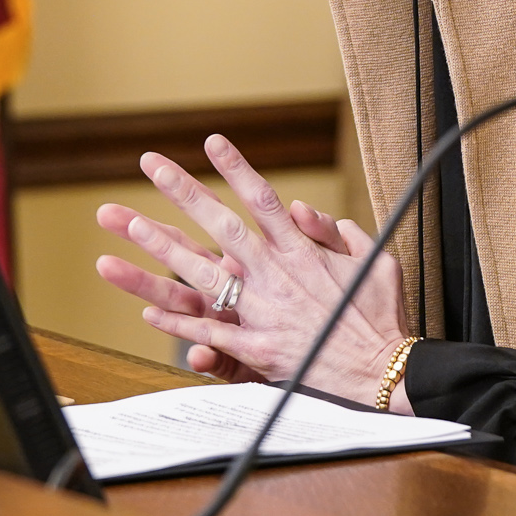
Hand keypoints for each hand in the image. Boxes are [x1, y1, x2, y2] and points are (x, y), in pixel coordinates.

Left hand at [92, 135, 413, 409]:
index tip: (213, 141)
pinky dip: (179, 324)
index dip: (236, 168)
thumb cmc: (381, 317)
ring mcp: (264, 311)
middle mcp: (278, 275)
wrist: (384, 373)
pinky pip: (211, 333)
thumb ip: (337, 232)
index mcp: (303, 252)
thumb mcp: (373, 260)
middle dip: (184, 191)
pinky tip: (148, 314)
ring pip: (204, 273)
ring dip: (164, 248)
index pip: (263, 199)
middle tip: (153, 165)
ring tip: (131, 224)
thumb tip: (302, 209)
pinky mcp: (258, 349)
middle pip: (222, 224)